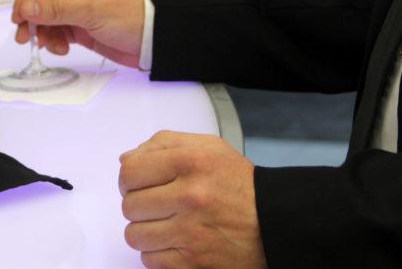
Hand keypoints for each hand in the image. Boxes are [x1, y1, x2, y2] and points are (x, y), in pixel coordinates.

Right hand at [10, 0, 144, 66]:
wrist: (151, 42)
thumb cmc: (129, 18)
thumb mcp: (90, 12)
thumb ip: (55, 10)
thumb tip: (25, 6)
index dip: (30, 0)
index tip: (19, 17)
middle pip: (44, 2)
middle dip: (34, 20)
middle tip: (24, 36)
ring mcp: (78, 8)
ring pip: (48, 19)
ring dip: (45, 33)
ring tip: (50, 46)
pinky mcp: (80, 27)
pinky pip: (58, 32)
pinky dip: (55, 41)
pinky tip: (61, 49)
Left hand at [119, 131, 265, 268]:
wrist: (276, 222)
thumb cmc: (240, 185)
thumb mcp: (207, 147)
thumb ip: (162, 144)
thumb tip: (125, 159)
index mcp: (190, 162)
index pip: (129, 171)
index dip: (128, 179)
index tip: (136, 183)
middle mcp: (190, 195)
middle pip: (129, 205)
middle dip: (138, 205)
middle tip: (156, 204)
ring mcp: (190, 232)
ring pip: (135, 235)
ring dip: (146, 231)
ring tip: (165, 224)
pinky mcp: (193, 262)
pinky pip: (150, 260)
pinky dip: (158, 253)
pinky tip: (175, 241)